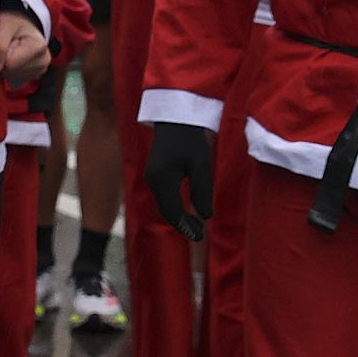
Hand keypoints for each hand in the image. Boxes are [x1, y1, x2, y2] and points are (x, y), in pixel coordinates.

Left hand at [0, 9, 49, 85]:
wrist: (24, 22)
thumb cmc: (13, 22)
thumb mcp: (3, 27)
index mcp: (38, 46)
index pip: (10, 63)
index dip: (0, 54)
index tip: (3, 42)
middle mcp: (44, 60)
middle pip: (12, 72)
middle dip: (2, 61)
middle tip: (6, 46)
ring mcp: (42, 69)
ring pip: (13, 78)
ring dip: (5, 66)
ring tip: (10, 50)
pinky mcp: (36, 74)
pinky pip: (16, 80)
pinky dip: (10, 71)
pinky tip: (14, 58)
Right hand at [145, 122, 214, 241]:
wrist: (175, 119)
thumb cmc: (190, 140)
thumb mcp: (201, 165)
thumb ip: (202, 191)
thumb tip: (205, 216)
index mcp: (162, 179)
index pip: (172, 211)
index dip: (185, 226)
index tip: (199, 237)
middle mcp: (153, 179)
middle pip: (165, 210)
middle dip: (181, 224)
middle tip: (199, 235)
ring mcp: (152, 176)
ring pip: (163, 203)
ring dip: (178, 216)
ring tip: (194, 226)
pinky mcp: (155, 172)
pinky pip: (163, 195)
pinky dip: (173, 206)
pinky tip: (186, 210)